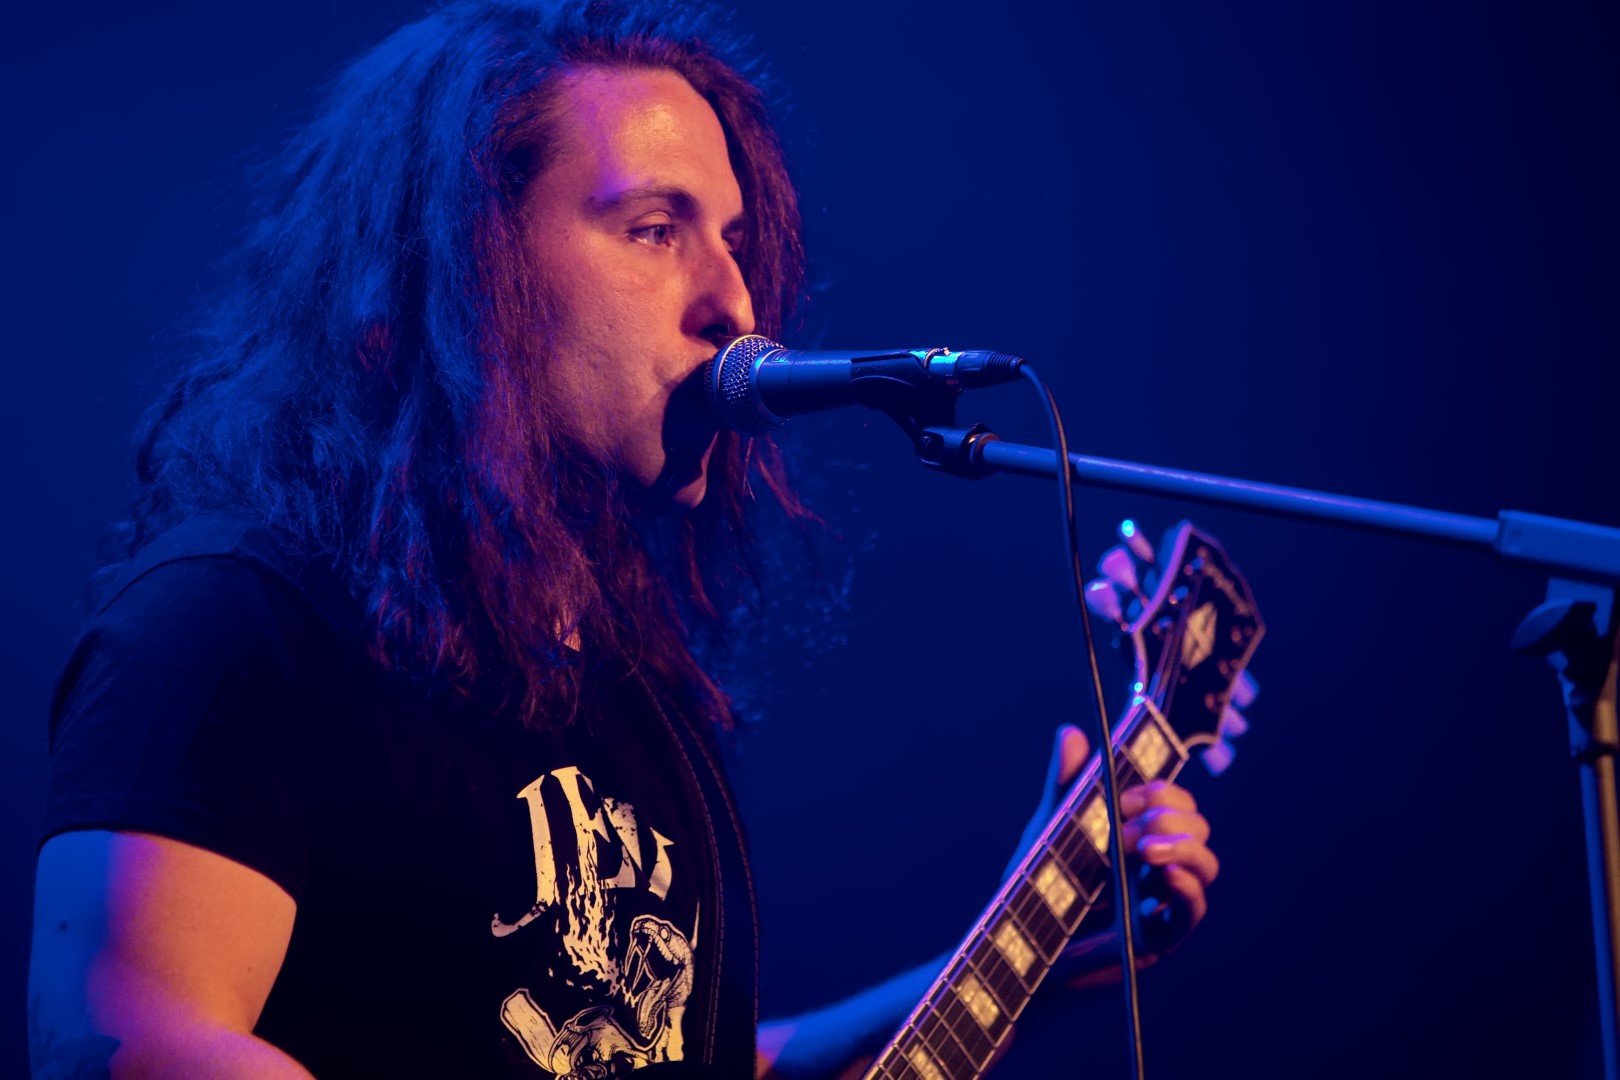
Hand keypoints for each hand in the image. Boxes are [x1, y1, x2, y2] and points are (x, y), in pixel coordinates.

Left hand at [1011, 725, 1219, 987]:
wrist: (1018, 939)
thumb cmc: (1036, 884)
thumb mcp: (1049, 826)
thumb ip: (1064, 784)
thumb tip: (1071, 732)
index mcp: (1138, 831)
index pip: (1176, 801)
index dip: (1162, 791)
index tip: (1124, 797)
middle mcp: (1156, 863)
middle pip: (1198, 827)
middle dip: (1170, 816)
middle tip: (1126, 828)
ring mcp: (1161, 899)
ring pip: (1206, 864)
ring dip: (1184, 848)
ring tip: (1146, 850)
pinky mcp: (1157, 936)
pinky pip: (1192, 912)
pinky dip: (1187, 889)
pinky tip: (1166, 876)